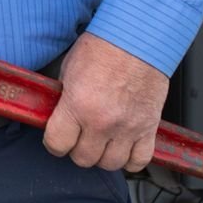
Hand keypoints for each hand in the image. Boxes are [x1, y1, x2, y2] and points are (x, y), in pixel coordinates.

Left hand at [41, 32, 169, 171]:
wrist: (139, 38)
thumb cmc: (105, 46)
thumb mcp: (70, 69)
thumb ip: (65, 99)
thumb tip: (59, 117)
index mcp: (78, 105)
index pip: (57, 144)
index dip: (54, 143)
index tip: (57, 139)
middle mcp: (103, 121)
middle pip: (83, 158)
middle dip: (77, 149)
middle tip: (79, 137)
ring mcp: (128, 128)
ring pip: (110, 164)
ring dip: (103, 155)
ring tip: (101, 141)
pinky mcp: (149, 128)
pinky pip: (139, 161)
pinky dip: (131, 159)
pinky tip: (124, 147)